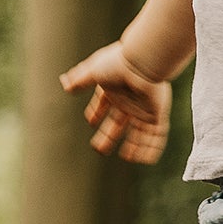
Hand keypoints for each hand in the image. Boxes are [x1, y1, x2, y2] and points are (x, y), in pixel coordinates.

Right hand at [59, 42, 172, 163]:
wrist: (143, 64)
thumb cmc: (119, 64)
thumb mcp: (94, 71)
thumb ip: (80, 78)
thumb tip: (65, 83)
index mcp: (115, 90)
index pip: (104, 104)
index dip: (97, 112)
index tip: (91, 121)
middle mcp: (130, 101)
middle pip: (119, 123)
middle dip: (109, 135)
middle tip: (99, 148)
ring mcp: (145, 109)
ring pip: (139, 132)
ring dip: (133, 145)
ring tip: (126, 157)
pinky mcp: (157, 114)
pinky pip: (157, 135)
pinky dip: (152, 148)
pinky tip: (144, 159)